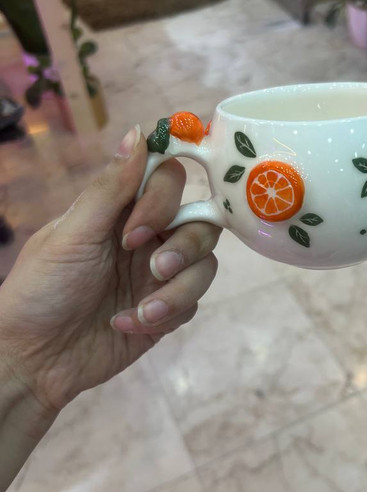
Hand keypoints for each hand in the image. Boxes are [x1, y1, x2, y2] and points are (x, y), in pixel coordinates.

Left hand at [0, 125, 219, 419]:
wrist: (34, 359)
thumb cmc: (42, 289)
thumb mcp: (72, 234)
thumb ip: (111, 188)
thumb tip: (140, 132)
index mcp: (122, 210)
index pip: (170, 180)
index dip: (164, 199)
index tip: (138, 228)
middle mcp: (148, 236)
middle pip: (202, 221)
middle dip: (184, 246)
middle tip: (153, 266)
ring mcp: (159, 274)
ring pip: (205, 265)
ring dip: (179, 289)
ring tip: (143, 311)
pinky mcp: (167, 312)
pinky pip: (194, 303)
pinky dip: (166, 315)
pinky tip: (127, 325)